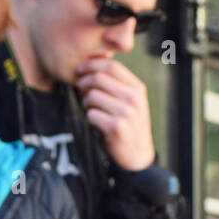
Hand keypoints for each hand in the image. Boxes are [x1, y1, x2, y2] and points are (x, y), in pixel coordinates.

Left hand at [75, 57, 156, 171]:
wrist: (137, 154)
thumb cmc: (130, 124)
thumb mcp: (132, 102)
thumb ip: (118, 85)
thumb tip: (91, 68)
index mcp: (138, 88)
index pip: (112, 66)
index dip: (92, 64)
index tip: (80, 69)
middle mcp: (133, 98)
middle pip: (99, 78)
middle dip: (83, 82)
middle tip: (80, 89)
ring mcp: (126, 113)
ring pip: (92, 96)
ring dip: (85, 102)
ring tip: (90, 109)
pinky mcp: (115, 127)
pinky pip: (91, 115)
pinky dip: (89, 117)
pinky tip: (95, 122)